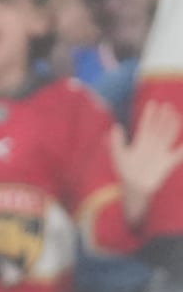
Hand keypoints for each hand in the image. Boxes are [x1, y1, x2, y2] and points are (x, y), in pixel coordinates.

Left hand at [112, 101, 182, 227]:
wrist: (134, 188)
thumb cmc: (124, 171)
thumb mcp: (118, 155)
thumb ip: (116, 141)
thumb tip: (115, 126)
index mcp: (140, 142)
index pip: (146, 126)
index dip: (149, 115)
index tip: (153, 104)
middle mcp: (152, 145)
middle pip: (159, 128)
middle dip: (162, 117)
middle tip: (166, 105)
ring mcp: (161, 153)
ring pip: (168, 136)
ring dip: (172, 126)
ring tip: (175, 114)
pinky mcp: (168, 163)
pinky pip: (178, 154)